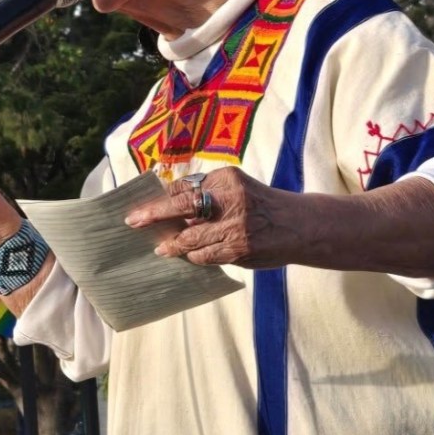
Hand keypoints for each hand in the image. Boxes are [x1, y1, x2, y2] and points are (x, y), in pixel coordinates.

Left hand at [125, 167, 307, 268]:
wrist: (300, 226)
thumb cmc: (262, 206)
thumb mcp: (238, 188)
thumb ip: (208, 194)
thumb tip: (169, 203)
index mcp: (227, 178)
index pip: (185, 187)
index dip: (162, 198)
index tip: (143, 206)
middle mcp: (230, 198)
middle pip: (181, 205)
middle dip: (154, 214)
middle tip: (133, 221)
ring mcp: (235, 225)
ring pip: (190, 238)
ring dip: (173, 244)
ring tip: (161, 248)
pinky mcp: (239, 248)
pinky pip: (205, 256)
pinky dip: (194, 256)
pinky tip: (189, 255)